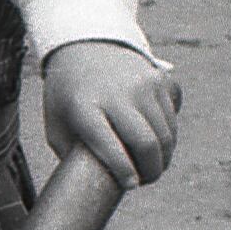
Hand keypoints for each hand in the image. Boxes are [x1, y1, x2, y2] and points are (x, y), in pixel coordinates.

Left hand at [38, 40, 179, 186]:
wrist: (83, 43)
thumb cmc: (67, 94)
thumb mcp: (56, 123)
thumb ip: (71, 154)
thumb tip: (92, 186)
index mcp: (85, 107)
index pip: (111, 147)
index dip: (125, 172)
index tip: (131, 185)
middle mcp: (117, 94)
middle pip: (148, 143)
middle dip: (152, 171)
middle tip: (146, 180)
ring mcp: (142, 84)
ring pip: (167, 133)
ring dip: (163, 155)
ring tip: (151, 164)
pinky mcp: (159, 78)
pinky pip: (174, 114)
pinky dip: (169, 131)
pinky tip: (156, 135)